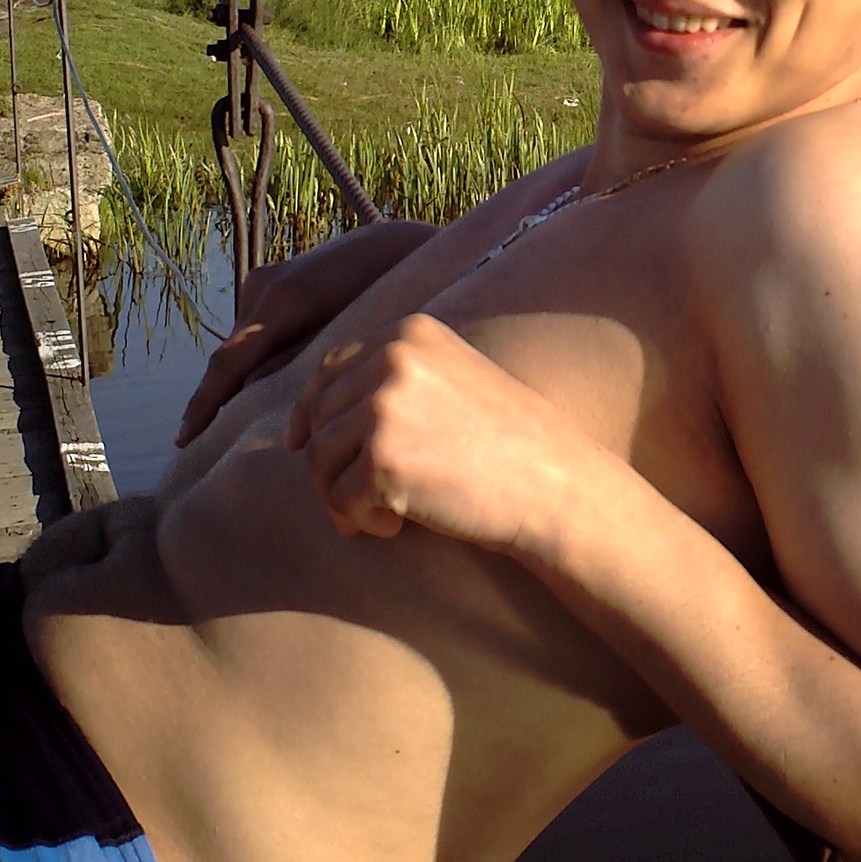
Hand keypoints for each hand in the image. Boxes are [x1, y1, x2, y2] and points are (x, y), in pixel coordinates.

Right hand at [176, 222, 434, 445]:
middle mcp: (261, 288)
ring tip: (231, 424)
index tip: (183, 440)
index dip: (204, 404)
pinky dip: (253, 356)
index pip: (228, 363)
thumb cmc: (382, 294)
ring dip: (238, 377)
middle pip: (229, 356)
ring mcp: (262, 280)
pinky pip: (252, 329)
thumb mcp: (344, 334)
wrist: (394, 246)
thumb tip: (249, 394)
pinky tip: (259, 386)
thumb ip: (295, 362)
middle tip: (201, 446)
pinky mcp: (270, 281)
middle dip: (216, 398)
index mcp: (280, 302)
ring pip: (240, 344)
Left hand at [285, 313, 593, 550]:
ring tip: (384, 516)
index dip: (312, 409)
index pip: (331, 367)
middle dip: (328, 464)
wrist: (557, 486)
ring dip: (341, 496)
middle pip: (320, 415)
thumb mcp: (453, 384)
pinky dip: (361, 521)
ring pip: (319, 458)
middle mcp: (393, 358)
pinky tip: (397, 527)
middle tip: (358, 503)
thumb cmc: (513, 447)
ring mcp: (384, 405)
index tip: (302, 444)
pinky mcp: (382, 457)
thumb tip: (304, 425)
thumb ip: (391, 383)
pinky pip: (339, 498)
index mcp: (411, 334)